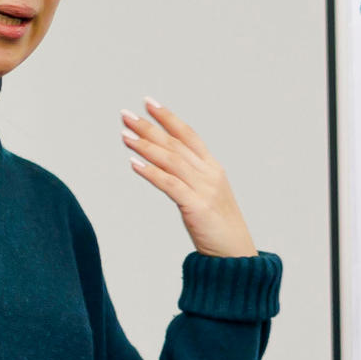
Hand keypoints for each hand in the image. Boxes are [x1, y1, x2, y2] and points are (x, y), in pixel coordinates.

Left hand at [123, 99, 256, 258]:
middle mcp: (209, 174)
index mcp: (213, 168)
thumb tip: (165, 167)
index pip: (188, 135)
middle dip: (149, 127)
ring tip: (125, 135)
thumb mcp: (206, 196)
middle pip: (175, 144)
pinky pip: (170, 185)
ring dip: (146, 146)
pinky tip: (134, 164)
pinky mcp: (197, 207)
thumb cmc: (219, 229)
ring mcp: (205, 189)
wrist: (236, 256)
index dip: (168, 118)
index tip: (149, 103)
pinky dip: (151, 172)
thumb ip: (190, 179)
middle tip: (126, 115)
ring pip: (171, 160)